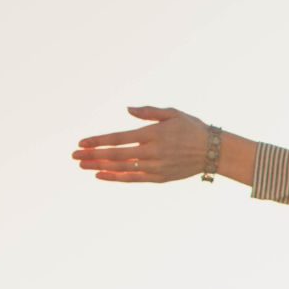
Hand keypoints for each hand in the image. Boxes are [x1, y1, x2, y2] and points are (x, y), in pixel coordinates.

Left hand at [73, 106, 213, 182]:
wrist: (214, 151)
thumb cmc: (192, 128)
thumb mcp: (172, 113)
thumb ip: (149, 112)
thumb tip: (127, 110)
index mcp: (153, 134)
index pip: (118, 138)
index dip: (98, 141)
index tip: (81, 143)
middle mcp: (152, 152)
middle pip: (115, 155)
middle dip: (92, 155)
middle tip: (74, 156)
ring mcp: (155, 166)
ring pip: (122, 168)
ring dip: (100, 166)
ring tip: (83, 165)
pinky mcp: (160, 177)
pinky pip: (133, 178)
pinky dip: (116, 177)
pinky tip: (101, 175)